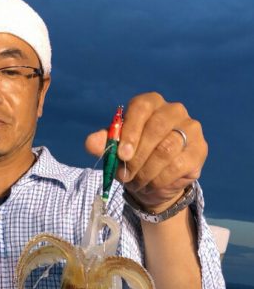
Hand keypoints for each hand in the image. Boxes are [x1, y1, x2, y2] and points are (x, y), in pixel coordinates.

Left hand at [85, 92, 207, 210]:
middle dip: (137, 156)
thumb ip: (104, 144)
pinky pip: (178, 165)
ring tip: (136, 182)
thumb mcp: (115, 151)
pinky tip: (151, 185)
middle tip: (126, 175)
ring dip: (146, 171)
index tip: (121, 155)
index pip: (141, 107)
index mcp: (150, 103)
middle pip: (156, 128)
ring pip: (167, 149)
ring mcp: (190, 128)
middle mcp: (173, 110)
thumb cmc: (134, 158)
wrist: (155, 181)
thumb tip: (90, 143)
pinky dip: (160, 179)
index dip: (130, 131)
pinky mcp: (199, 149)